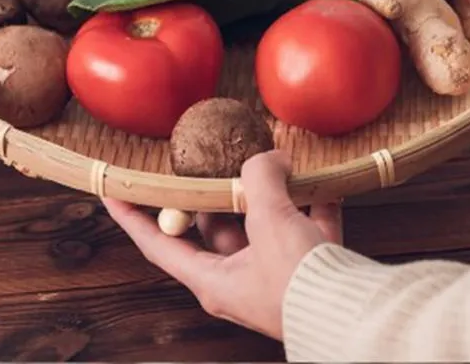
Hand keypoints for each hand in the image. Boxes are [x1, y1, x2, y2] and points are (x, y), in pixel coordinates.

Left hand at [103, 150, 341, 339]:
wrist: (356, 312)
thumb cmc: (300, 281)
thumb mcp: (270, 219)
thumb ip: (261, 178)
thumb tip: (269, 157)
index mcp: (214, 279)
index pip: (160, 245)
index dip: (134, 218)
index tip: (113, 195)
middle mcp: (240, 278)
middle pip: (215, 226)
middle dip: (216, 191)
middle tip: (211, 157)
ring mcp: (276, 273)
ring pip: (263, 224)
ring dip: (269, 194)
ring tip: (275, 162)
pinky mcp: (309, 266)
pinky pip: (305, 227)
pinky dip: (311, 204)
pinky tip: (321, 182)